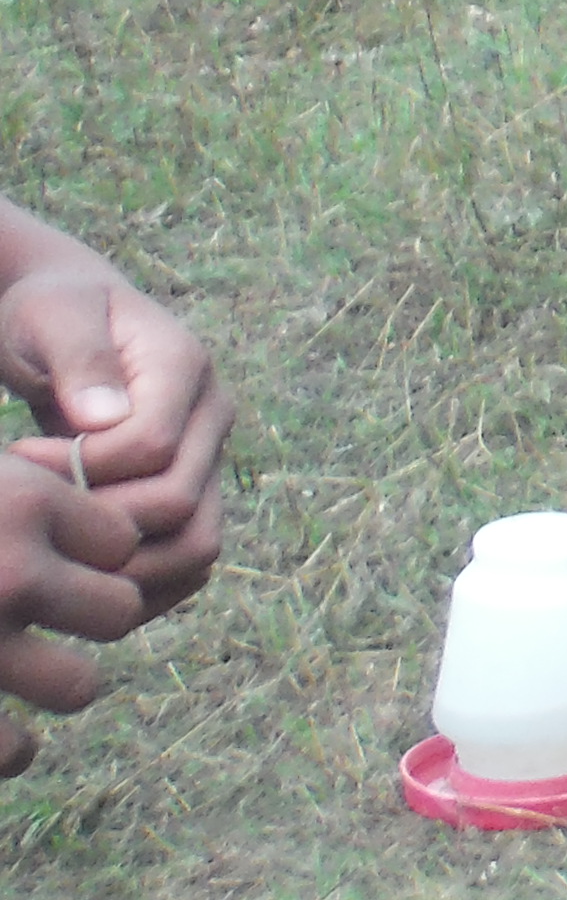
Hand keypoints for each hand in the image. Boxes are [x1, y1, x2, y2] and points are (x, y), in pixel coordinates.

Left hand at [0, 242, 229, 616]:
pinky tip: (79, 571)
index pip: (152, 448)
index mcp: (186, 367)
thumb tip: (105, 419)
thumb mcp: (51, 315)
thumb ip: (80, 357)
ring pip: (196, 546)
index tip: (19, 457)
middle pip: (178, 505)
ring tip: (56, 552)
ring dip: (123, 568)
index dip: (79, 469)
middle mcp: (213, 417)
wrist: (71, 324)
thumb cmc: (51, 315)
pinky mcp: (196, 492)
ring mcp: (210, 459)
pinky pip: (187, 562)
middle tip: (35, 514)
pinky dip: (140, 585)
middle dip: (94, 523)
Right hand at [0, 457, 147, 777]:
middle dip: (93, 609)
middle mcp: (10, 573)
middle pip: (119, 609)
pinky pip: (10, 749)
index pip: (125, 536)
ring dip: (60, 680)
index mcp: (23, 503)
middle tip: (57, 604)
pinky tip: (8, 734)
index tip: (63, 542)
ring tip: (28, 667)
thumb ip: (45, 482)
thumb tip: (133, 515)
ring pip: (77, 684)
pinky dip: (10, 748)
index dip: (98, 543)